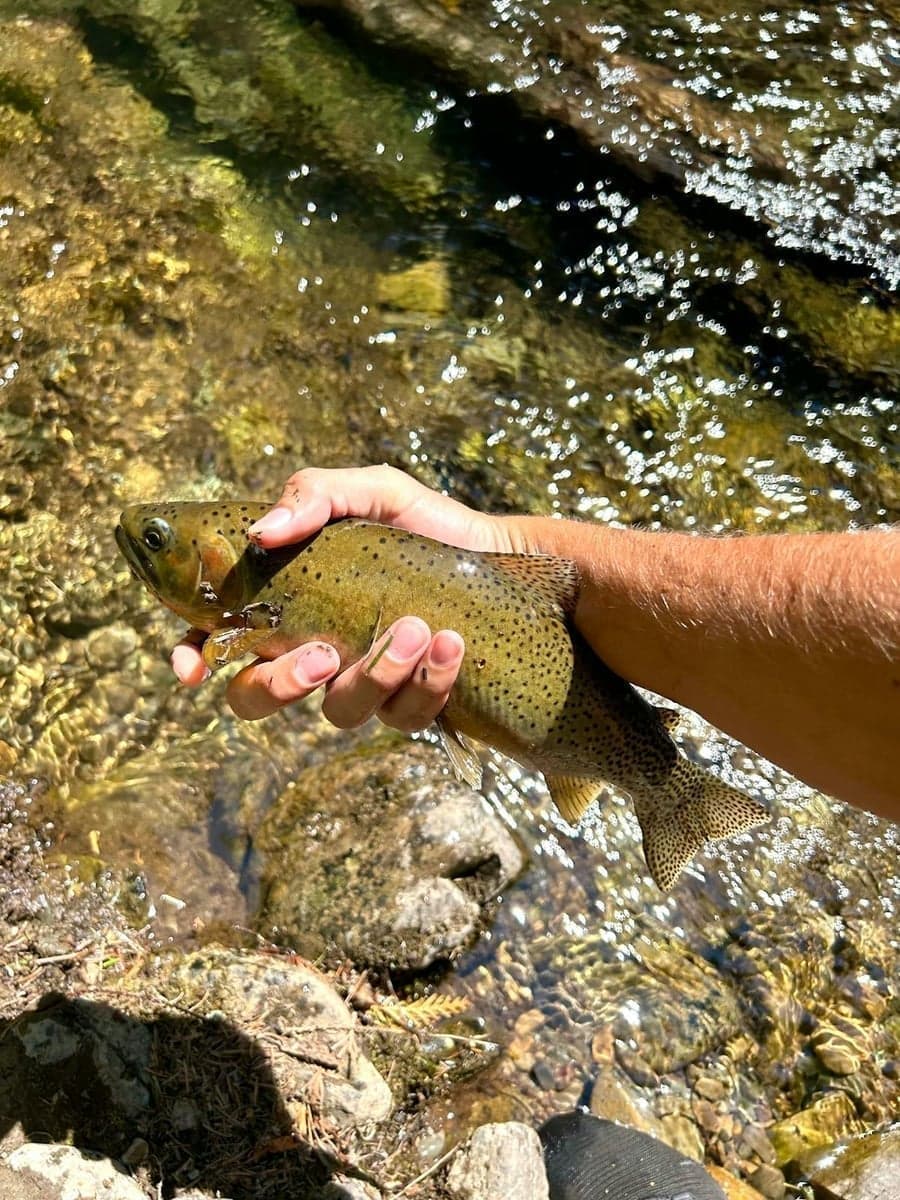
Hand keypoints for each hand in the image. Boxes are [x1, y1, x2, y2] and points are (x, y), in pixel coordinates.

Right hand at [171, 465, 513, 730]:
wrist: (495, 552)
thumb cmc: (422, 524)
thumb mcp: (371, 492)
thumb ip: (314, 496)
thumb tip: (262, 533)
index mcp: (286, 605)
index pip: (218, 641)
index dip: (194, 658)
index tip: (193, 669)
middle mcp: (316, 653)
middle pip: (260, 698)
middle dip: (282, 686)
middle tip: (323, 655)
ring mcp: (363, 685)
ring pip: (341, 712)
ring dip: (375, 675)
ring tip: (412, 629)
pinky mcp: (414, 703)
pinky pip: (406, 715)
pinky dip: (428, 682)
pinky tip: (450, 644)